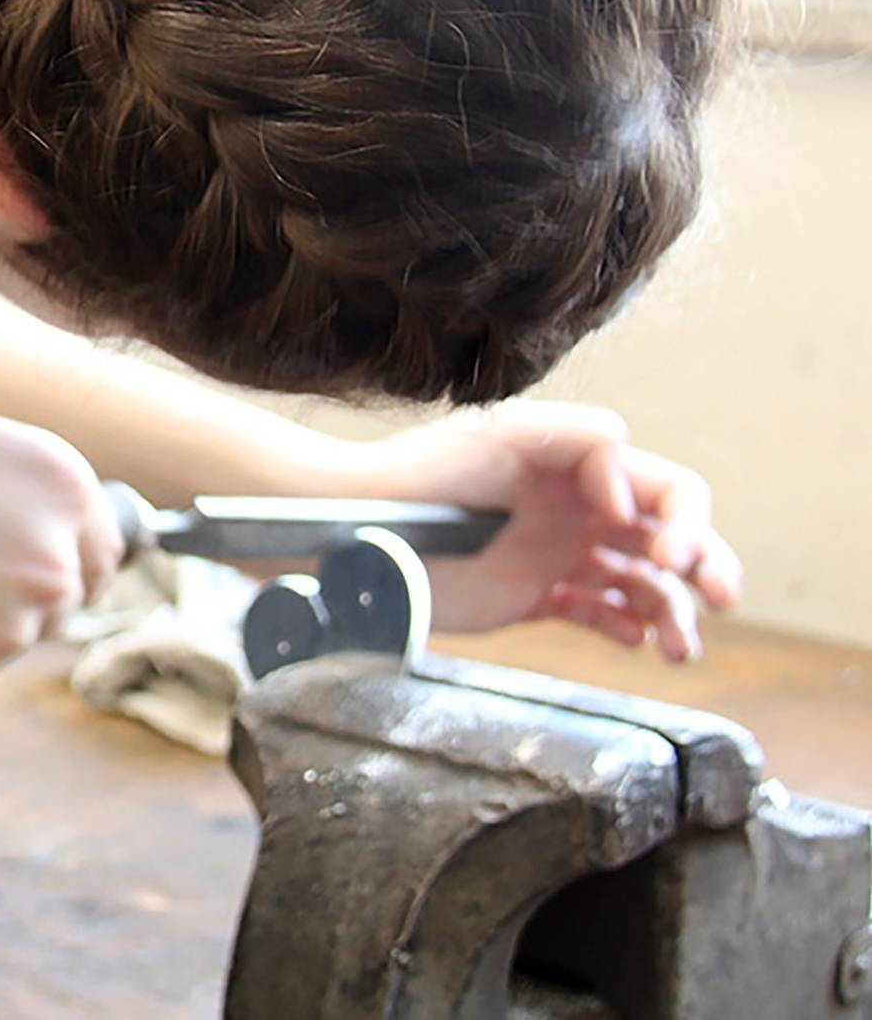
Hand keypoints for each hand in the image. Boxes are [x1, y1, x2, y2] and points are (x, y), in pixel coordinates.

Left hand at [353, 400, 741, 660]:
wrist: (363, 526)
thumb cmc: (424, 472)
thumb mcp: (501, 435)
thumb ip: (576, 438)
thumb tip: (629, 469)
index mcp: (581, 469)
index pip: (666, 490)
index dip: (685, 520)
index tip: (663, 552)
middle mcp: (576, 510)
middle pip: (668, 539)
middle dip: (706, 565)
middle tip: (719, 598)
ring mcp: (556, 553)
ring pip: (640, 585)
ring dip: (672, 612)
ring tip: (677, 647)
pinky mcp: (532, 594)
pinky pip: (595, 612)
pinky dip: (623, 626)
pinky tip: (634, 640)